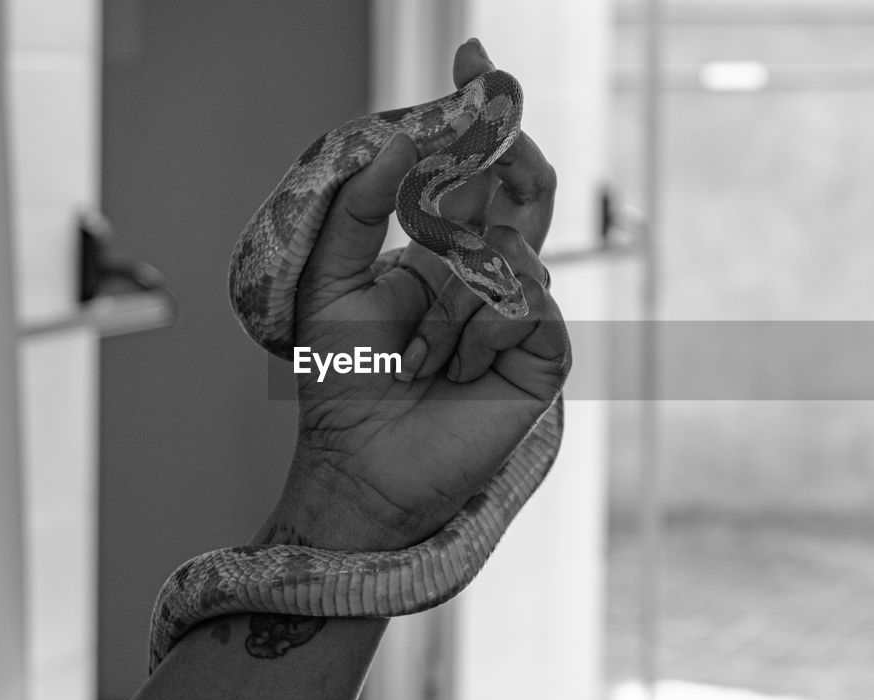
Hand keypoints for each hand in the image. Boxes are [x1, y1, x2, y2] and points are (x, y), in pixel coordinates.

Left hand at [258, 38, 567, 551]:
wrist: (360, 467)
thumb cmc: (344, 385)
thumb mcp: (331, 284)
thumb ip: (359, 210)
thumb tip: (393, 140)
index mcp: (443, 254)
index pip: (472, 175)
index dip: (477, 118)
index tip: (473, 57)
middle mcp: (488, 277)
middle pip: (522, 191)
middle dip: (505, 146)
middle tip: (493, 107)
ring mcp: (519, 316)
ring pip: (516, 251)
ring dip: (454, 295)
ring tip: (422, 354)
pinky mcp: (543, 359)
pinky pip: (530, 306)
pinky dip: (484, 328)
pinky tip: (455, 368)